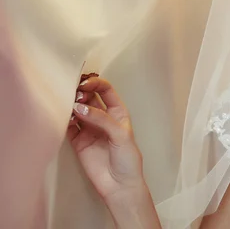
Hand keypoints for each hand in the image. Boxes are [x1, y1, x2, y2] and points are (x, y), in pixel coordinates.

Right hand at [68, 76, 145, 201]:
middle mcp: (103, 117)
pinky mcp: (78, 141)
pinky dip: (63, 120)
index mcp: (118, 112)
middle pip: (89, 97)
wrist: (120, 186)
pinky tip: (62, 118)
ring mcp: (89, 128)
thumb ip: (101, 119)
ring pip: (77, 109)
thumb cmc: (128, 160)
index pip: (105, 90)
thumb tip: (79, 108)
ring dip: (71, 104)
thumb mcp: (121, 135)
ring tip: (67, 106)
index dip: (95, 83)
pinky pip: (68, 126)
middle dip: (80, 92)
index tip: (84, 84)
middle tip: (74, 95)